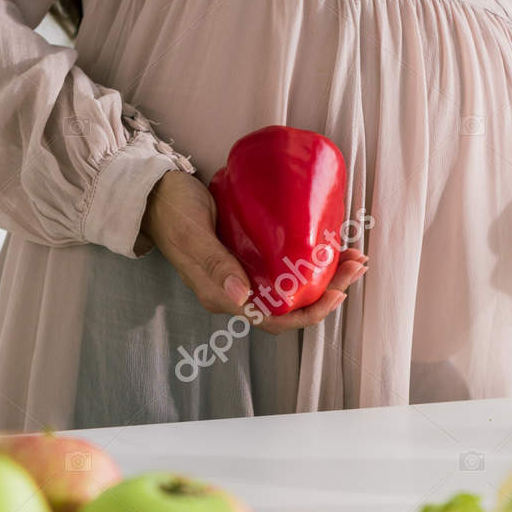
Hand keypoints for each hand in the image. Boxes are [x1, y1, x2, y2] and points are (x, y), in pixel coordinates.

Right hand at [140, 171, 367, 332]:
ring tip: (351, 255)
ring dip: (324, 276)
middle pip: (290, 306)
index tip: (337, 292)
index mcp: (222, 295)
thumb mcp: (192, 234)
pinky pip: (285, 265)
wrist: (155, 192)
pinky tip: (327, 243)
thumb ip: (213, 263)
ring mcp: (243, 273)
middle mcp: (236, 290)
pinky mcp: (248, 254)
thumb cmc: (171, 210)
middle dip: (328, 292)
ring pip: (291, 286)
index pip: (274, 320)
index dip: (309, 313)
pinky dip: (309, 258)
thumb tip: (241, 297)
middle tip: (355, 265)